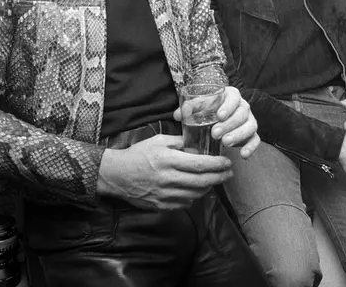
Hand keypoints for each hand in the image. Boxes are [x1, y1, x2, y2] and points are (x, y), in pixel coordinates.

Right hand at [97, 134, 233, 209]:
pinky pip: (184, 203)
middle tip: (229, 173)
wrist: (117, 175)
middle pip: (202, 181)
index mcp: (168, 160)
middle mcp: (168, 178)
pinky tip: (196, 189)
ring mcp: (165, 194)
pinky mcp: (161, 205)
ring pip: (195, 194)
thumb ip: (178, 142)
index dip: (217, 165)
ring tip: (215, 180)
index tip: (227, 162)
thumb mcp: (158, 141)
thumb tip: (195, 146)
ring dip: (209, 187)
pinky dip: (194, 196)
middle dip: (219, 177)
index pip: (199, 164)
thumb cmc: (137, 154)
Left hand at [174, 86, 259, 158]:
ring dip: (239, 135)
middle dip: (229, 124)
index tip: (219, 115)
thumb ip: (189, 108)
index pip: (234, 97)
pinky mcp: (252, 134)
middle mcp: (243, 106)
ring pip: (250, 126)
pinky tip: (243, 155)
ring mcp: (249, 120)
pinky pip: (255, 140)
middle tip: (215, 133)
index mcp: (231, 95)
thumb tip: (179, 115)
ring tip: (225, 143)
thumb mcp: (199, 105)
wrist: (217, 117)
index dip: (228, 106)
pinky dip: (251, 147)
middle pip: (242, 113)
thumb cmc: (208, 108)